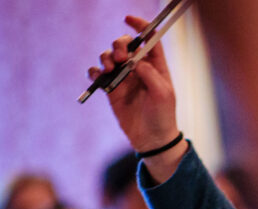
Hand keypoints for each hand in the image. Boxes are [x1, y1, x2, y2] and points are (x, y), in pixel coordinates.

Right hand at [89, 16, 179, 153]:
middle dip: (119, 45)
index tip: (128, 19)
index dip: (140, 26)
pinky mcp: (111, 89)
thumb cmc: (162, 116)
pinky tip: (98, 77)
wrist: (151, 139)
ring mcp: (124, 78)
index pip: (149, 38)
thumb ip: (150, 74)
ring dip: (106, 57)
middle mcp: (139, 68)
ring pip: (109, 56)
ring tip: (109, 68)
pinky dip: (95, 72)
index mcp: (156, 66)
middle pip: (125, 44)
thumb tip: (135, 62)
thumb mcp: (162, 94)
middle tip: (120, 58)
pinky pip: (98, 74)